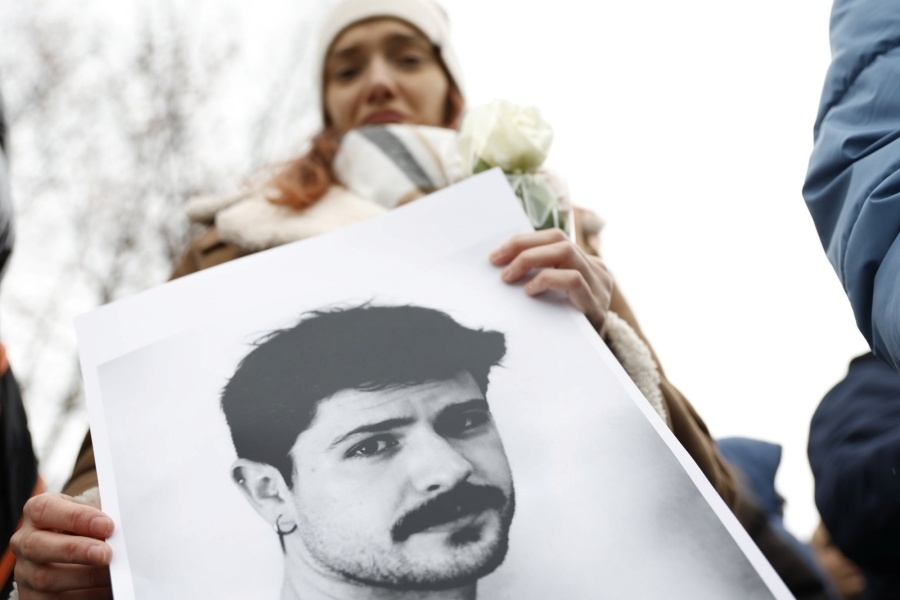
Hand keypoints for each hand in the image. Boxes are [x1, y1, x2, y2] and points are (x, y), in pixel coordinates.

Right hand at [11, 492, 113, 598]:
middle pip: (37, 545)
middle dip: (75, 550)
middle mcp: (25, 541)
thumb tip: (124, 530)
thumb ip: (99, 519)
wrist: (71, 551)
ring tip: (112, 574)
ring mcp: (25, 572)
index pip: (44, 510)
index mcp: (37, 513)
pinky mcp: (33, 597)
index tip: (106, 525)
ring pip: (46, 578)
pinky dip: (86, 595)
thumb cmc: (84, 527)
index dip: (76, 517)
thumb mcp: (88, 515)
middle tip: (106, 553)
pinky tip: (105, 589)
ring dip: (85, 577)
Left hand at [490, 229, 612, 334]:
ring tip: (508, 276)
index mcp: (586, 262)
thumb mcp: (555, 296)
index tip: (497, 254)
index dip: (524, 240)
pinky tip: (530, 290)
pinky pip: (573, 279)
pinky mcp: (596, 305)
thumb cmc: (566, 327)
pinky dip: (546, 279)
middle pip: (558, 239)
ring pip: (566, 252)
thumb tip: (503, 263)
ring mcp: (599, 285)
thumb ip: (541, 276)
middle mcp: (596, 269)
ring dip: (530, 259)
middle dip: (522, 246)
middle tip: (496, 261)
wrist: (590, 362)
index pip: (554, 237)